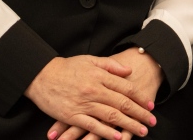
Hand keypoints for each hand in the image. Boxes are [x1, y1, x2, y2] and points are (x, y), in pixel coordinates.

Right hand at [25, 56, 155, 139]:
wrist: (41, 75)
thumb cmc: (67, 67)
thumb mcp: (90, 60)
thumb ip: (110, 65)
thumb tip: (128, 71)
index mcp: (99, 75)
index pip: (126, 88)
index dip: (140, 97)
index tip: (150, 105)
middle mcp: (94, 89)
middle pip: (122, 103)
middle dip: (139, 114)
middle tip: (152, 122)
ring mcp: (84, 103)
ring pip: (111, 116)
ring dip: (128, 125)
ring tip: (141, 131)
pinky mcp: (72, 115)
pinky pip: (92, 126)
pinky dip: (106, 132)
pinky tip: (117, 138)